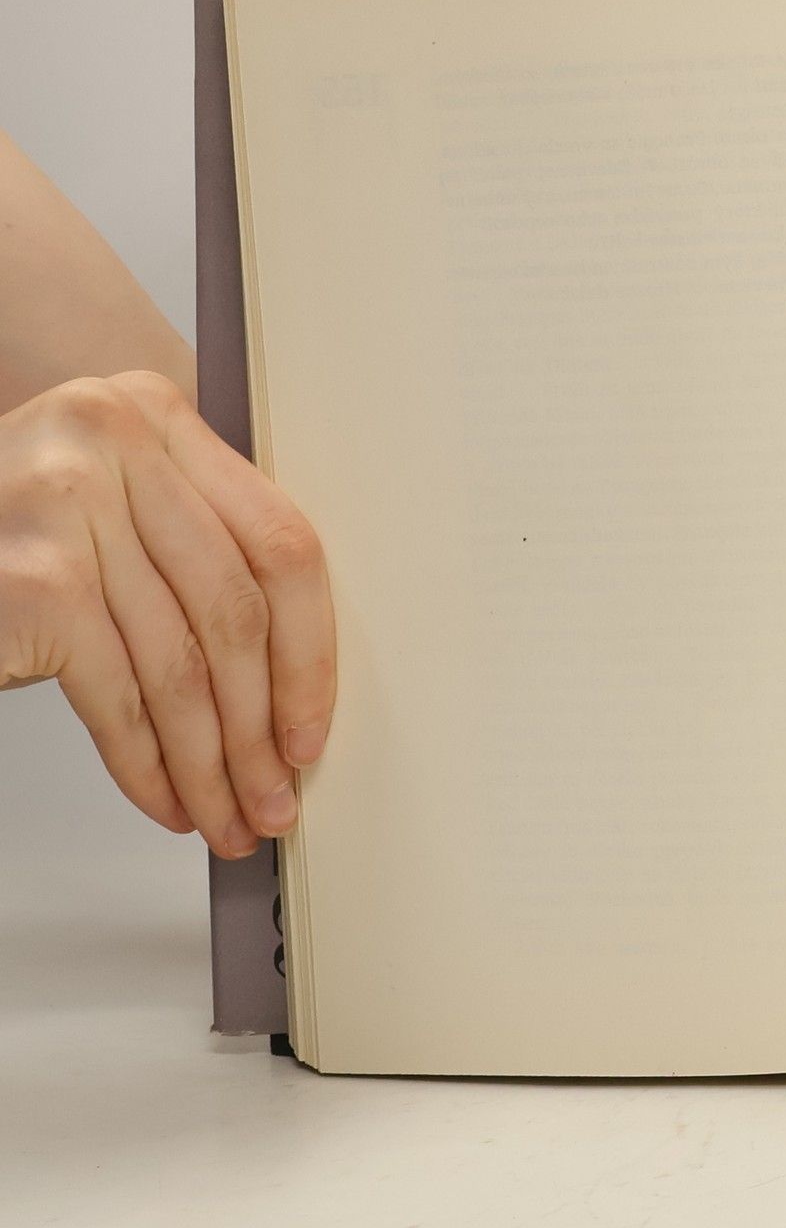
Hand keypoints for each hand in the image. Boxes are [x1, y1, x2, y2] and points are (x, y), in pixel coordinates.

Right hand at [0, 371, 333, 855]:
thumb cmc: (11, 547)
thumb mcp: (111, 512)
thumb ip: (199, 546)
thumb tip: (298, 681)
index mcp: (154, 411)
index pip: (279, 541)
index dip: (311, 650)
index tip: (314, 725)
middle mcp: (110, 436)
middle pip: (237, 608)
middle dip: (264, 723)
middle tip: (277, 797)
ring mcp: (63, 502)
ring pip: (181, 663)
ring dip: (212, 762)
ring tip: (229, 816)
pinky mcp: (31, 579)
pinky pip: (119, 694)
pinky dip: (149, 764)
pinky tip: (168, 801)